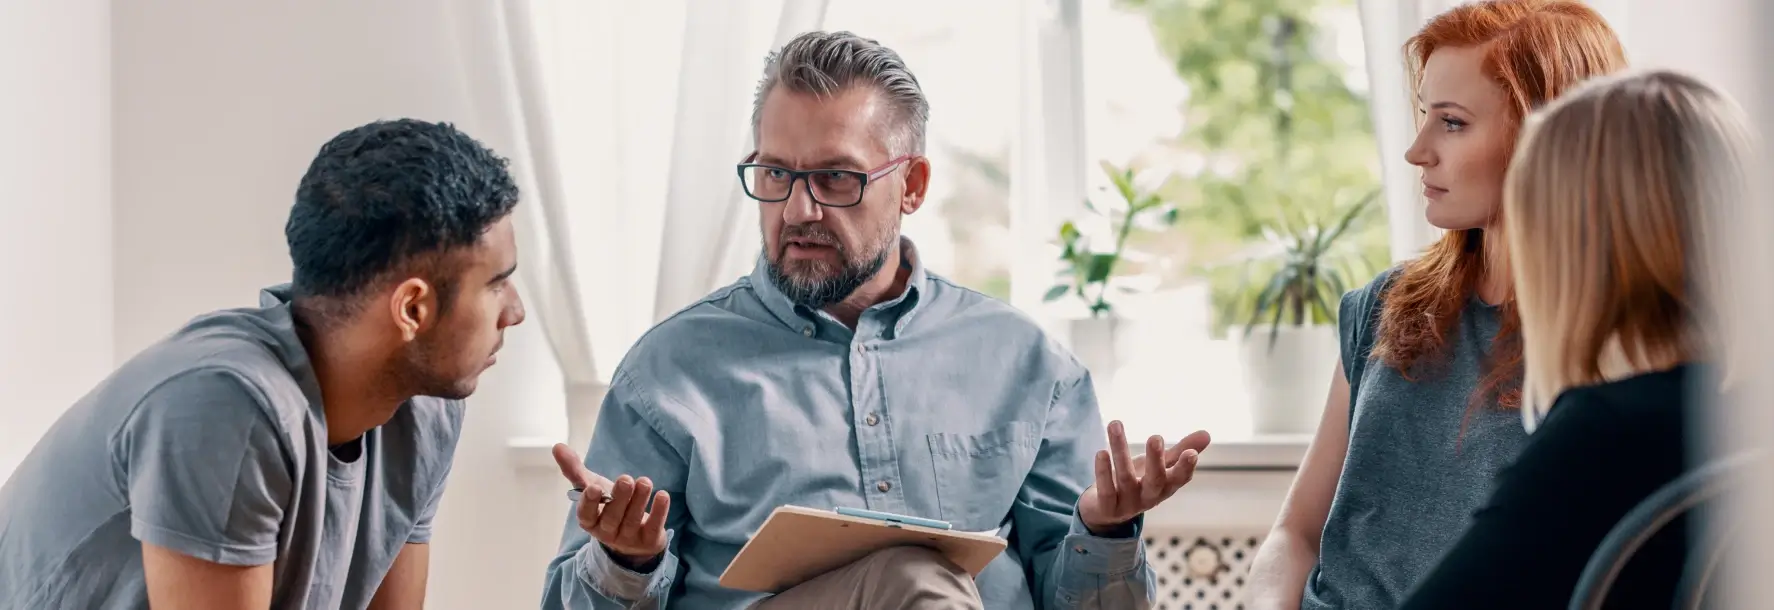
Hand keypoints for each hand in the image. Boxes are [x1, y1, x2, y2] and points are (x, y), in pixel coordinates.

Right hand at [551, 443, 671, 565]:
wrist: (633, 537)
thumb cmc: (607, 506)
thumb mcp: (591, 487)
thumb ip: (575, 470)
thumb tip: (557, 446)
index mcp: (589, 520)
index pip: (586, 514)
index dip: (589, 502)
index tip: (594, 488)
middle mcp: (607, 532)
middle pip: (612, 517)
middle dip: (619, 498)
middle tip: (625, 479)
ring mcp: (628, 539)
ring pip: (632, 520)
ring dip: (639, 500)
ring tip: (645, 482)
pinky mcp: (648, 540)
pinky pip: (653, 526)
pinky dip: (658, 511)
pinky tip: (662, 495)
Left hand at [1077, 421, 1210, 533]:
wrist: (1105, 513)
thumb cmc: (1137, 483)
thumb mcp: (1159, 467)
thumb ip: (1179, 451)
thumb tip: (1208, 433)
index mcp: (1164, 486)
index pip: (1179, 479)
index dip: (1185, 467)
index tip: (1191, 453)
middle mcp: (1148, 496)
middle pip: (1155, 481)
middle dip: (1156, 460)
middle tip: (1156, 438)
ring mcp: (1127, 503)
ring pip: (1125, 478)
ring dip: (1120, 451)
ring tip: (1115, 424)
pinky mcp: (1106, 507)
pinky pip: (1106, 490)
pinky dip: (1103, 472)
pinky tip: (1101, 452)